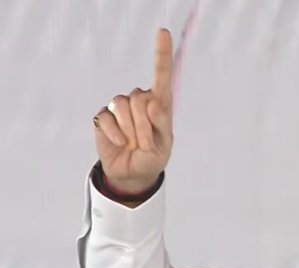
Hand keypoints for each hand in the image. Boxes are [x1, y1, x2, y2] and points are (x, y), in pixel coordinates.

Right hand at [93, 28, 174, 193]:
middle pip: (139, 97)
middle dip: (144, 125)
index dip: (162, 54)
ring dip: (131, 131)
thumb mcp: (163, 144)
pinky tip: (120, 144)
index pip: (162, 75)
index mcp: (160, 104)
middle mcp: (140, 100)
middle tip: (145, 143)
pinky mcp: (105, 116)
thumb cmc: (152, 157)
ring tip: (134, 144)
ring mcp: (120, 107)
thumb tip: (152, 101)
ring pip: (123, 106)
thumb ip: (162, 123)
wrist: (132, 174)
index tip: (163, 33)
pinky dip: (115, 134)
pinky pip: (107, 118)